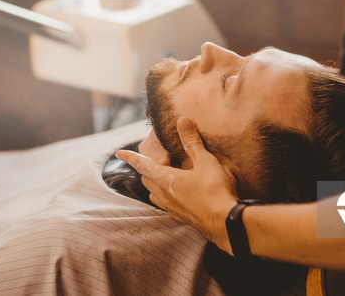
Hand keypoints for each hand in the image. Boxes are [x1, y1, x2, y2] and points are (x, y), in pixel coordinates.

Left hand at [116, 117, 237, 252]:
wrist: (225, 223)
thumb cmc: (214, 191)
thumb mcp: (205, 162)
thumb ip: (192, 142)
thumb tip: (182, 121)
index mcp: (165, 180)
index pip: (142, 165)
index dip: (131, 157)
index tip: (119, 153)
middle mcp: (164, 195)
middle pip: (147, 179)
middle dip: (150, 166)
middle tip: (168, 157)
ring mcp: (172, 209)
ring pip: (155, 194)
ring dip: (158, 182)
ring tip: (173, 173)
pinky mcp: (182, 217)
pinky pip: (167, 204)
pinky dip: (168, 195)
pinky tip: (182, 192)